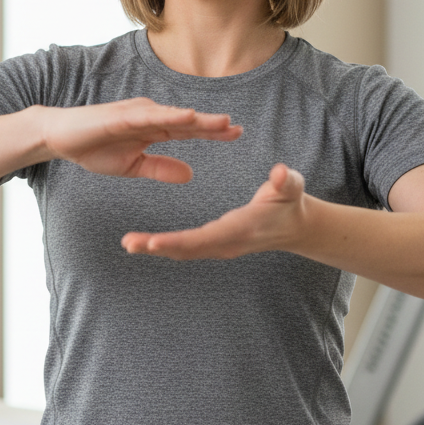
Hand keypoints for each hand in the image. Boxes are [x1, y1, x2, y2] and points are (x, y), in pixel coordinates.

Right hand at [40, 98, 241, 182]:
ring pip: (174, 117)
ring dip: (198, 119)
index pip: (189, 131)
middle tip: (238, 128)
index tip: (236, 134)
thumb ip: (161, 169)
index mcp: (154, 129)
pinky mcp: (122, 115)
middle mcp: (150, 117)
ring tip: (222, 122)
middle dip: (213, 125)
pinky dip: (170, 116)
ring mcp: (137, 114)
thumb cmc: (94, 149)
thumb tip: (190, 175)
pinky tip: (188, 117)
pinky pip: (151, 116)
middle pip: (188, 122)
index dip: (212, 133)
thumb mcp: (133, 166)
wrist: (61, 138)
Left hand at [121, 163, 306, 258]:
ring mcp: (220, 246)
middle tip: (128, 243)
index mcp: (240, 228)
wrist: (295, 226)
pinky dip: (165, 246)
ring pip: (183, 251)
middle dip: (157, 247)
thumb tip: (279, 173)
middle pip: (187, 249)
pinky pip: (187, 248)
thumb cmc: (290, 201)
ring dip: (155, 248)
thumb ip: (285, 180)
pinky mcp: (215, 244)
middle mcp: (226, 243)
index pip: (204, 238)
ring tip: (128, 243)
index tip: (153, 241)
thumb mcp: (291, 186)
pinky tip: (145, 242)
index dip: (177, 241)